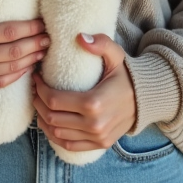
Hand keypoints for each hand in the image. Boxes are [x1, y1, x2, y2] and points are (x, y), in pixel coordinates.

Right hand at [0, 0, 49, 90]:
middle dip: (35, 44)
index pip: (9, 32)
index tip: (42, 24)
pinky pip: (1, 83)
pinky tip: (28, 67)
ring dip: (31, 60)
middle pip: (14, 51)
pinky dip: (17, 76)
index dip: (30, 29)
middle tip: (49, 38)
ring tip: (42, 51)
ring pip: (11, 69)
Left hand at [33, 33, 135, 152]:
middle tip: (36, 90)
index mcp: (94, 102)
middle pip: (52, 118)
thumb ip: (100, 44)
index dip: (40, 89)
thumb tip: (80, 37)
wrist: (145, 99)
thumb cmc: (126, 76)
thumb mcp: (116, 56)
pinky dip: (55, 136)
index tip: (37, 78)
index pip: (54, 100)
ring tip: (41, 104)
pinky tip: (50, 123)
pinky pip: (68, 145)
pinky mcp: (99, 144)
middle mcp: (94, 124)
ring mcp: (97, 137)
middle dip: (39, 103)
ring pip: (57, 133)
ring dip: (43, 119)